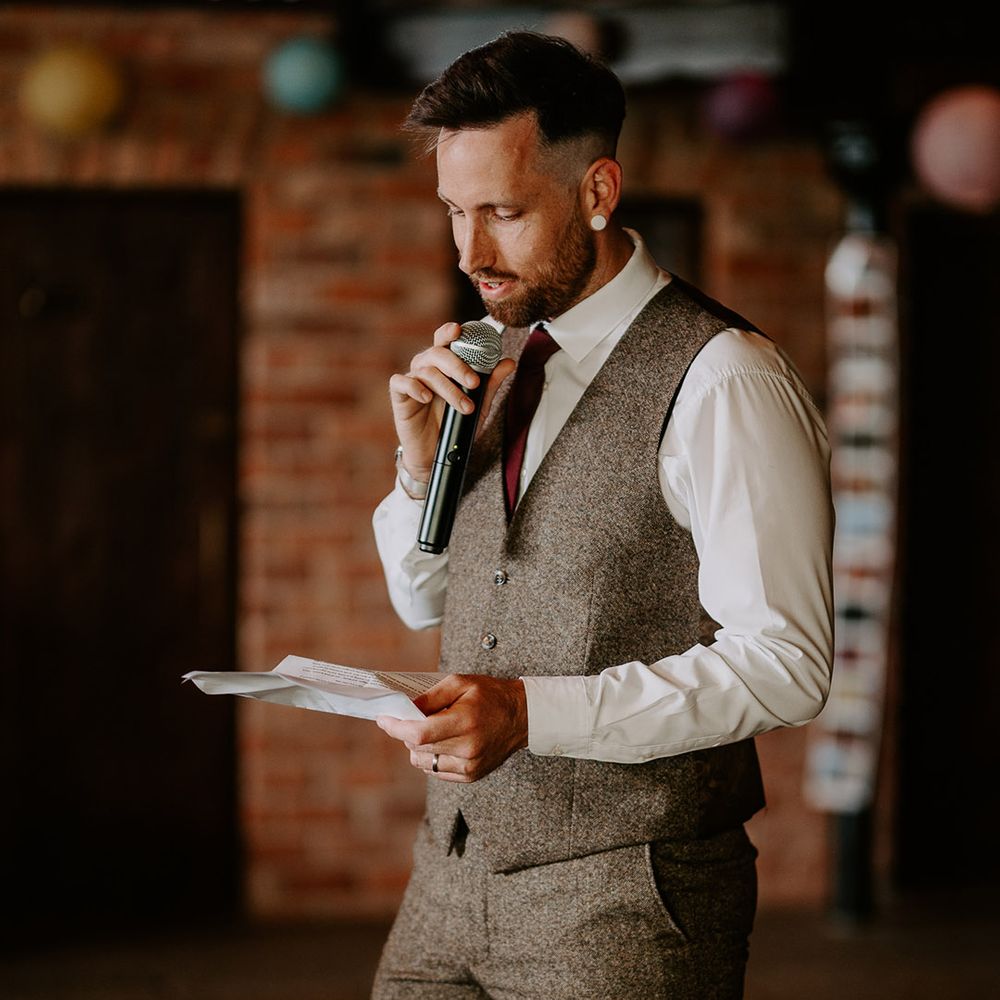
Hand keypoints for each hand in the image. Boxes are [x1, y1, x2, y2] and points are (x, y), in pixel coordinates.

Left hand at [376, 674, 528, 782]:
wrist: (521, 717)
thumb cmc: (490, 695)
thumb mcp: (460, 683)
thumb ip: (431, 697)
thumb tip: (405, 709)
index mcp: (465, 722)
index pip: (419, 734)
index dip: (396, 728)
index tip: (383, 719)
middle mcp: (467, 748)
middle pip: (418, 748)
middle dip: (407, 732)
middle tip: (410, 717)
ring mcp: (470, 765)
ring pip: (423, 762)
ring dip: (418, 747)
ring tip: (432, 730)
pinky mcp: (471, 775)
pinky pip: (436, 770)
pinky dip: (431, 757)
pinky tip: (443, 742)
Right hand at [388, 323, 515, 482]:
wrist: (436, 454)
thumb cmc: (455, 424)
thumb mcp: (479, 405)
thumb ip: (491, 383)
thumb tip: (508, 362)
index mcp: (444, 364)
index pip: (445, 340)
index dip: (449, 332)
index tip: (459, 329)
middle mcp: (427, 367)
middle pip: (437, 353)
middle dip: (458, 366)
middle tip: (474, 383)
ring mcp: (412, 380)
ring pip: (426, 371)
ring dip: (448, 388)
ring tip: (464, 407)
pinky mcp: (399, 396)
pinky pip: (401, 382)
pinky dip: (415, 388)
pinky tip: (427, 398)